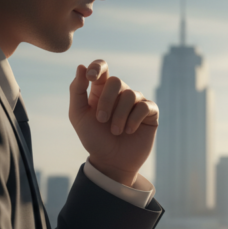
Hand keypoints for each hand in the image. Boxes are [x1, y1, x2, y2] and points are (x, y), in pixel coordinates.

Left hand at [69, 60, 157, 186]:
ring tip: (115, 131)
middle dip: (107, 101)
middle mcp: (120, 94)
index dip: (98, 67)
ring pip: (130, 95)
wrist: (111, 161)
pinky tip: (129, 131)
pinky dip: (134, 120)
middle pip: (116, 81)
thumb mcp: (78, 115)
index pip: (102, 67)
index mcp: (101, 91)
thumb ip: (77, 91)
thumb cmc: (94, 139)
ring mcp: (136, 102)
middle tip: (102, 120)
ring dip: (119, 115)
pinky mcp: (150, 113)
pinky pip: (144, 107)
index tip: (91, 77)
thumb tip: (81, 66)